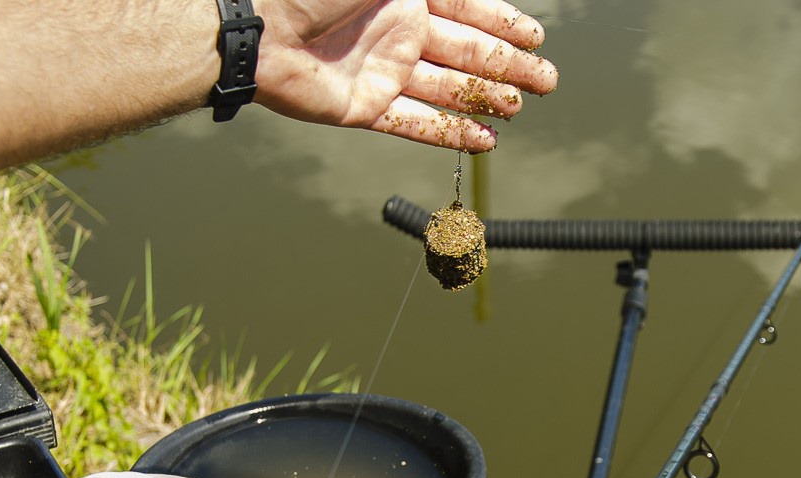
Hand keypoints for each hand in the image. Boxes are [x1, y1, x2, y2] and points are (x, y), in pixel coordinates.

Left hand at [253, 0, 557, 150]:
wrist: (253, 25)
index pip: (468, 7)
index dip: (505, 21)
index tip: (537, 38)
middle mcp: (397, 28)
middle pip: (467, 49)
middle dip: (509, 65)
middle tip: (547, 82)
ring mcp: (382, 69)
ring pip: (448, 87)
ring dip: (486, 98)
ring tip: (520, 108)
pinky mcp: (363, 107)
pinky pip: (415, 123)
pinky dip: (450, 133)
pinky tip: (484, 140)